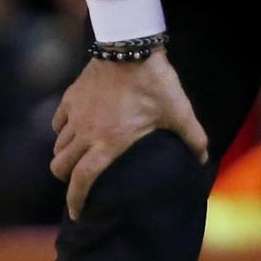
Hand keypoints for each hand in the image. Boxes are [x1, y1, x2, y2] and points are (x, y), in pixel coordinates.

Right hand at [50, 46, 208, 220]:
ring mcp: (75, 114)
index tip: (77, 214)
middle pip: (61, 166)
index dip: (76, 200)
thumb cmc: (155, 82)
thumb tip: (203, 159)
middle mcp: (86, 132)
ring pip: (58, 146)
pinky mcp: (71, 97)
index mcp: (109, 143)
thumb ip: (193, 138)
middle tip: (78, 183)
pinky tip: (74, 129)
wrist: (130, 46)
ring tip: (78, 159)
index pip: (82, 180)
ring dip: (65, 156)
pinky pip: (57, 122)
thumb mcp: (178, 111)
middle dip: (67, 179)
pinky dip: (61, 131)